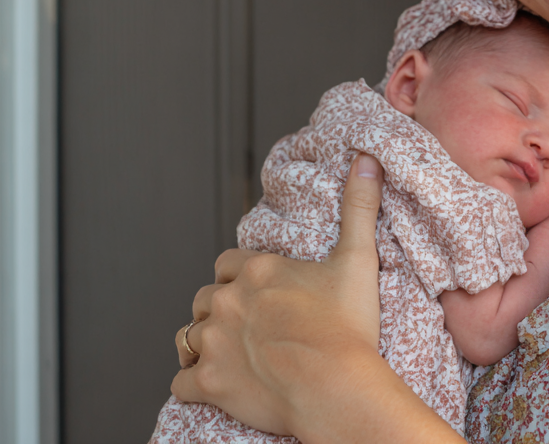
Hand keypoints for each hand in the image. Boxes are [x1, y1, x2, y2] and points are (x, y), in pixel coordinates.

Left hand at [169, 152, 386, 437]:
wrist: (337, 386)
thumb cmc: (348, 326)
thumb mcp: (358, 260)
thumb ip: (359, 207)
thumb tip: (367, 160)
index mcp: (257, 270)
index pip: (228, 264)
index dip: (239, 277)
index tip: (256, 291)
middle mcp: (227, 300)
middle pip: (206, 300)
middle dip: (219, 310)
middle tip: (245, 326)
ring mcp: (213, 342)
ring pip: (188, 337)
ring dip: (203, 344)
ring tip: (228, 355)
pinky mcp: (207, 382)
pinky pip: (181, 382)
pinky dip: (193, 385)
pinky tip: (214, 386)